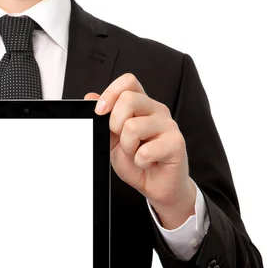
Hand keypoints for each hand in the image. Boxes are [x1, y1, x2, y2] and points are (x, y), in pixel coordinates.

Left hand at [85, 73, 195, 228]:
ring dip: (127, 147)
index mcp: (142, 105)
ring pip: (133, 126)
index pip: (128, 82)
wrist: (156, 185)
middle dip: (115, 124)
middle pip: (129, 99)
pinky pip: (146, 151)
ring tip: (135, 154)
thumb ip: (103, 119)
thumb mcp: (112, 140)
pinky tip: (146, 163)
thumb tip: (90, 96)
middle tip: (122, 140)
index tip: (100, 112)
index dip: (111, 93)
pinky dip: (140, 162)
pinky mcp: (176, 144)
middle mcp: (156, 110)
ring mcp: (169, 125)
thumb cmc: (136, 161)